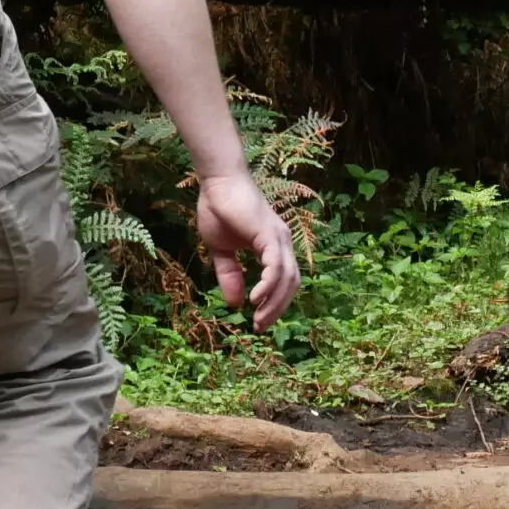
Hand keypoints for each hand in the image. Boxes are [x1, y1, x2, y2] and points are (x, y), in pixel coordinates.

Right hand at [195, 173, 301, 328]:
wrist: (216, 183)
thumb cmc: (219, 209)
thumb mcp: (221, 250)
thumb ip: (229, 275)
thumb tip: (234, 304)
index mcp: (273, 245)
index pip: (284, 280)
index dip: (275, 303)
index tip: (259, 321)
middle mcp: (282, 242)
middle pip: (292, 283)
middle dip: (278, 308)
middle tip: (261, 326)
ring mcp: (278, 237)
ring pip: (287, 278)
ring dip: (274, 302)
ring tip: (258, 318)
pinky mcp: (269, 233)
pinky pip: (275, 266)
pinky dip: (269, 285)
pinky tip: (255, 299)